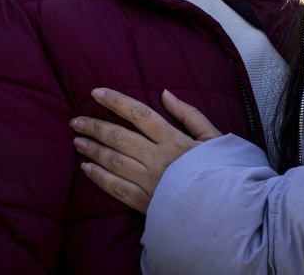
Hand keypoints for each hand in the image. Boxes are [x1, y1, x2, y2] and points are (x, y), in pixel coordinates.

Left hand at [69, 88, 221, 212]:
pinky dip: (99, 178)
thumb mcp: (213, 138)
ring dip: (93, 150)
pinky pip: (116, 188)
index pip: (139, 114)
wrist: (226, 211)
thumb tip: (165, 93)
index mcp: (174, 140)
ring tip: (77, 141)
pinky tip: (86, 169)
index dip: (115, 101)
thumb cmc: (222, 171)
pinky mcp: (145, 203)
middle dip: (95, 126)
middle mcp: (158, 159)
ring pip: (114, 161)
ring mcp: (149, 182)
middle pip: (119, 137)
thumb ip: (190, 114)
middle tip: (76, 120)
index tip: (95, 93)